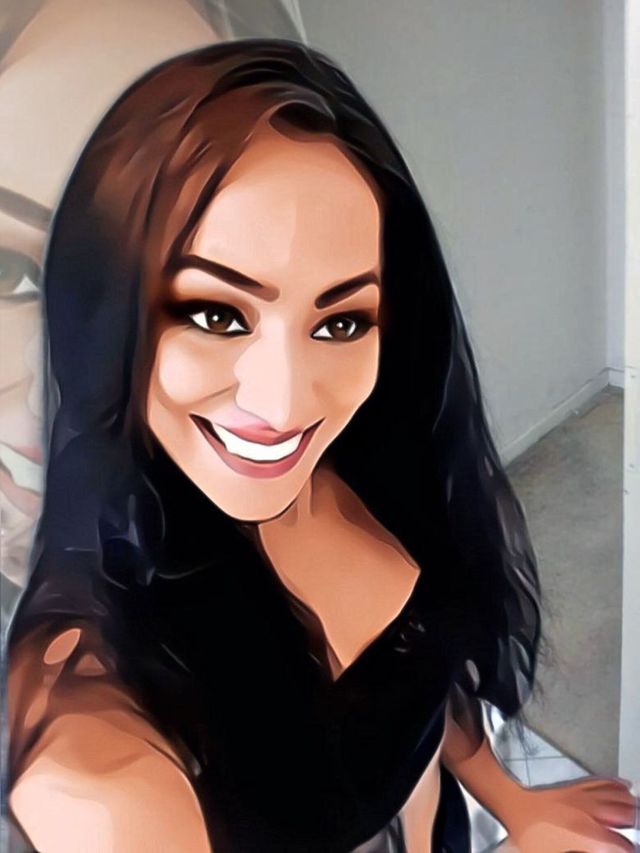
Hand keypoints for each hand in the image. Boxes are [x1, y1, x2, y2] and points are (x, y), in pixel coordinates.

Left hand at [497, 776, 637, 852]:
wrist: (510, 801)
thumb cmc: (527, 833)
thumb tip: (598, 850)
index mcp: (587, 835)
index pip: (621, 846)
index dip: (629, 851)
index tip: (631, 851)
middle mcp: (590, 813)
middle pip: (626, 816)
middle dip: (635, 825)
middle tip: (637, 830)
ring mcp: (583, 796)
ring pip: (618, 797)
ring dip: (631, 805)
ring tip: (637, 812)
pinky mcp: (574, 785)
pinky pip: (602, 782)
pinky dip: (616, 785)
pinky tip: (624, 786)